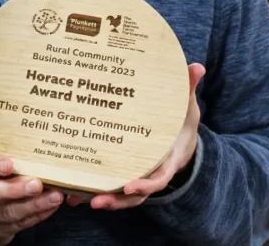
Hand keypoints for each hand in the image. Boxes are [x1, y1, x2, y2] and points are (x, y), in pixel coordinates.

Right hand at [0, 151, 63, 245]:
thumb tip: (36, 146)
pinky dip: (38, 214)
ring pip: (8, 212)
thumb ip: (5, 156)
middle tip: (36, 183)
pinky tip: (51, 205)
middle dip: (13, 189)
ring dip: (34, 205)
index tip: (9, 164)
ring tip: (54, 196)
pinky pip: (20, 223)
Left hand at [68, 63, 205, 210]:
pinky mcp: (124, 174)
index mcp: (167, 161)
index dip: (144, 185)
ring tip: (77, 200)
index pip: (158, 179)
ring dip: (101, 199)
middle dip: (116, 201)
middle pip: (134, 195)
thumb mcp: (187, 106)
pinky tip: (72, 195)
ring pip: (120, 197)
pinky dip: (93, 192)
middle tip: (95, 201)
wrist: (180, 139)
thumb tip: (197, 67)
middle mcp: (151, 174)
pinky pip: (109, 187)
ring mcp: (137, 177)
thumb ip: (189, 88)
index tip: (129, 187)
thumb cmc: (181, 123)